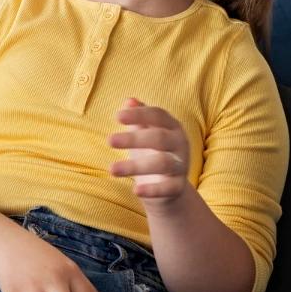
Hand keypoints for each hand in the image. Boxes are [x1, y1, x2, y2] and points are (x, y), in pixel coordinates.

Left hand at [110, 98, 191, 214]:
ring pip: (162, 163)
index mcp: (172, 126)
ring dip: (135, 166)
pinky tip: (135, 190)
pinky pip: (167, 188)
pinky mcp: (178, 187)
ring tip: (112, 169)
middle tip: (109, 141)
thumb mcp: (144, 133)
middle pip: (159, 138)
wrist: (168, 187)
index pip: (157, 115)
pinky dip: (152, 190)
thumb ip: (138, 118)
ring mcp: (181, 166)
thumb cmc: (152, 152)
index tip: (117, 117)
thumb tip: (129, 101)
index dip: (139, 114)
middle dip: (134, 139)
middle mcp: (180, 144)